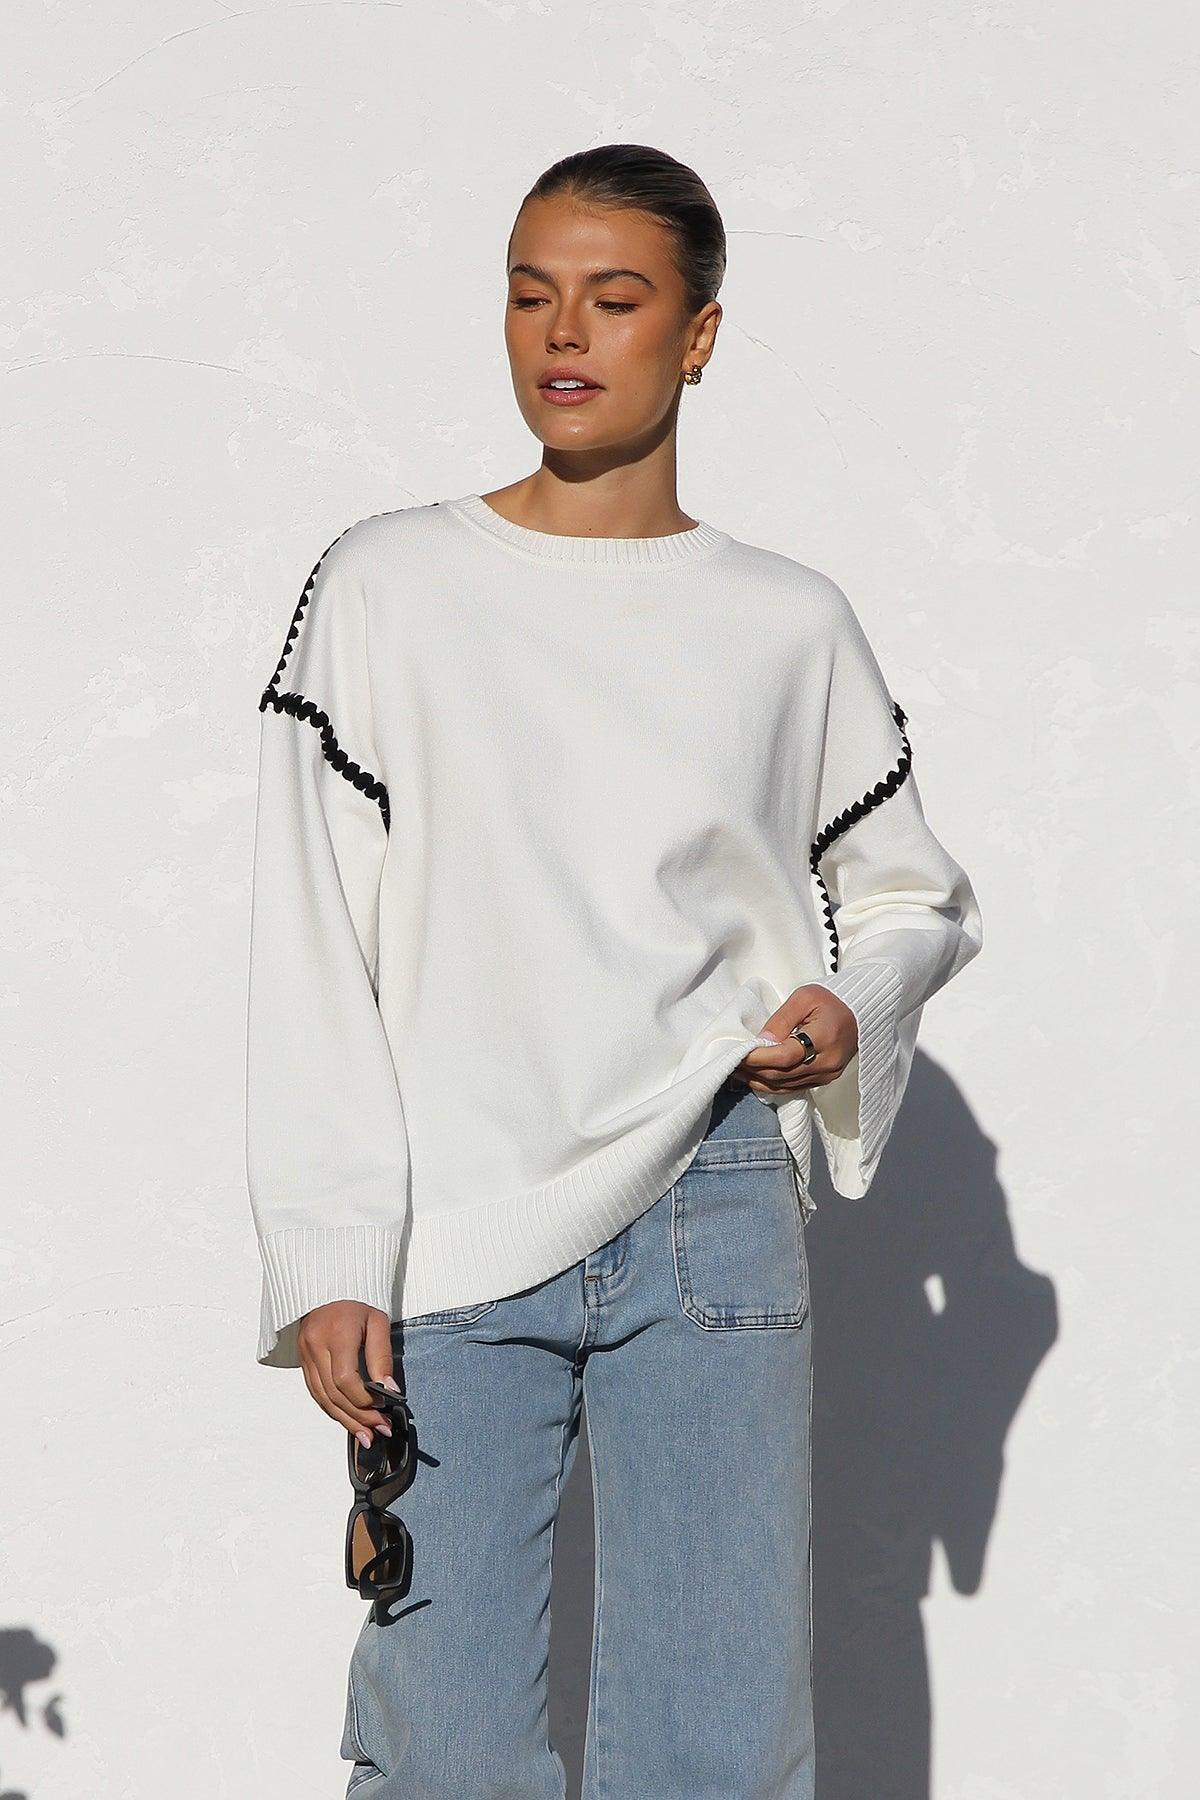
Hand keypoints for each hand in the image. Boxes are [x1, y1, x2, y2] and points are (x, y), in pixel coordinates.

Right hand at [296, 1300, 400, 1449]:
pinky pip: (316, 1393)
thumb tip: (389, 1391)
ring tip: (365, 1435)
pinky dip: (332, 1410)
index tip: (384, 1407)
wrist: (326, 1289)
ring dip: (344, 1420)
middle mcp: (316, 1346)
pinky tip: (347, 1420)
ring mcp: (305, 1356)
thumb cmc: (355, 1304)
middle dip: (358, 1416)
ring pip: (322, 1398)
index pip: (345, 1379)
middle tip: (379, 1430)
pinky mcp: (303, 1362)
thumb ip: (381, 1357)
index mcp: (336, 1333)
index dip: (364, 1399)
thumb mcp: (377, 1322)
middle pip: (334, 1394)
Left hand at [732, 984, 858, 1094]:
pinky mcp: (825, 1079)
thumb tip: (761, 1042)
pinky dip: (772, 1084)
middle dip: (754, 1070)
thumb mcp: (804, 997)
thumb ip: (781, 1020)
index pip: (785, 1056)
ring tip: (739, 1071)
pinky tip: (757, 1077)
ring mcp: (827, 1074)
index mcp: (825, 1038)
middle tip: (732, 1062)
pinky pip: (794, 1088)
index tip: (738, 1054)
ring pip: (786, 1085)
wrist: (860, 1013)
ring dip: (760, 1080)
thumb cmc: (831, 1000)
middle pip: (783, 1074)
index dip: (758, 1058)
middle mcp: (828, 1062)